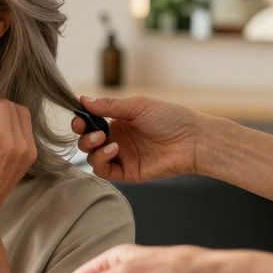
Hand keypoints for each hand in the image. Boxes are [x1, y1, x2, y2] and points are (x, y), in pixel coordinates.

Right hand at [73, 95, 206, 181]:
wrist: (193, 140)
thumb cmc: (171, 118)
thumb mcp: (138, 106)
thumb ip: (109, 105)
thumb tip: (83, 100)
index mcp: (119, 122)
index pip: (91, 123)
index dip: (81, 121)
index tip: (79, 118)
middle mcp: (118, 139)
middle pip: (87, 141)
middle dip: (84, 136)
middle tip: (93, 131)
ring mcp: (122, 156)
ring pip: (92, 156)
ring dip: (91, 148)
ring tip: (104, 140)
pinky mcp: (127, 172)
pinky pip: (104, 170)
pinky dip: (101, 160)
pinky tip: (114, 149)